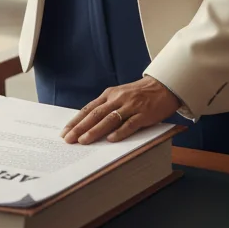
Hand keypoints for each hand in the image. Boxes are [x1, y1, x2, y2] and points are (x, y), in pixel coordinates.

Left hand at [61, 76, 179, 144]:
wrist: (163, 86)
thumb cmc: (139, 94)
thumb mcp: (120, 95)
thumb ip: (106, 107)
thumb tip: (88, 124)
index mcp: (110, 94)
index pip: (89, 109)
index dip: (76, 121)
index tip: (65, 132)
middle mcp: (118, 99)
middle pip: (96, 114)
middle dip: (80, 128)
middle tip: (69, 139)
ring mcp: (131, 106)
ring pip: (109, 119)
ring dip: (95, 131)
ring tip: (84, 141)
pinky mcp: (143, 113)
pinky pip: (130, 124)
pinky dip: (120, 132)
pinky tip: (111, 139)